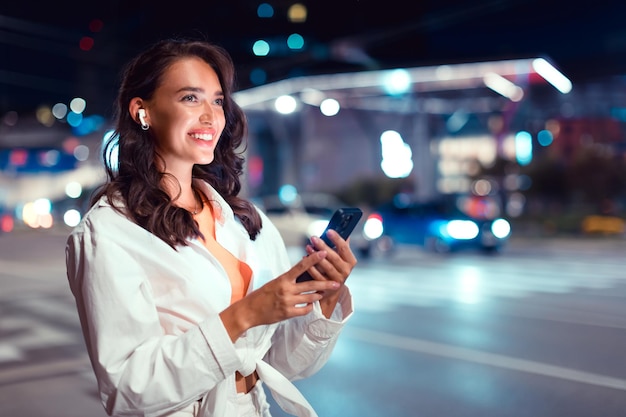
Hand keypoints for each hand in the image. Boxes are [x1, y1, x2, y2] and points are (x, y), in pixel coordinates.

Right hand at [220, 250, 340, 340]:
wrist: (249, 310)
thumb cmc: (262, 295)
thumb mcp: (275, 282)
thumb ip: (289, 279)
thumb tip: (303, 271)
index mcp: (283, 279)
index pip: (301, 266)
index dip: (313, 259)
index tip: (323, 253)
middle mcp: (286, 289)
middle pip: (311, 284)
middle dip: (325, 283)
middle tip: (336, 282)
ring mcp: (288, 302)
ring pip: (310, 298)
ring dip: (318, 295)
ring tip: (324, 293)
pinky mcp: (287, 313)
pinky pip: (304, 310)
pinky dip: (309, 307)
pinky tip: (310, 305)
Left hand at [304, 229, 356, 300]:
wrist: (333, 290)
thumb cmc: (336, 268)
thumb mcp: (342, 257)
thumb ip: (341, 245)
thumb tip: (342, 229)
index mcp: (350, 261)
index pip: (344, 248)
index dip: (337, 239)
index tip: (328, 231)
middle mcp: (346, 271)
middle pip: (334, 257)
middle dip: (323, 246)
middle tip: (314, 238)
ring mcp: (337, 279)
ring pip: (326, 267)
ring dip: (316, 256)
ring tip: (308, 246)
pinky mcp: (327, 286)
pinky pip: (317, 276)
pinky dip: (310, 267)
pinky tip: (304, 258)